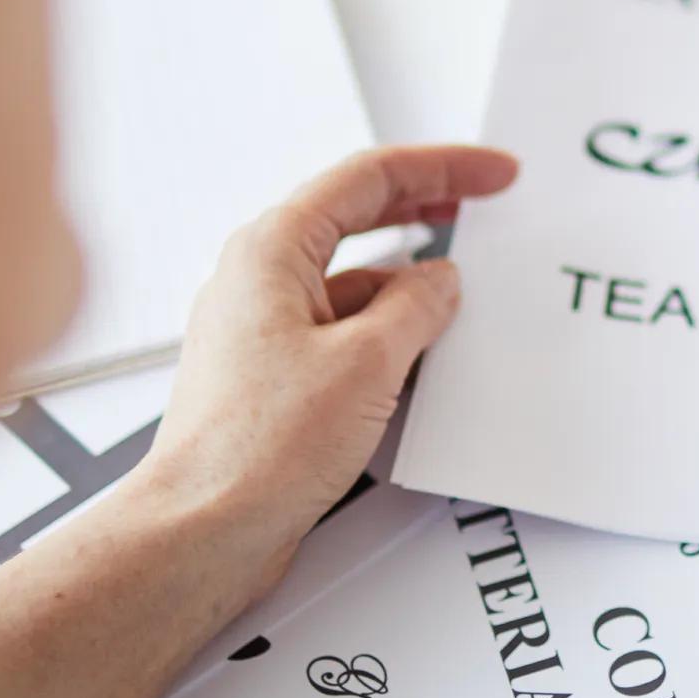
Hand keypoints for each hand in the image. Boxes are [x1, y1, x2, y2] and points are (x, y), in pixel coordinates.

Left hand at [137, 144, 517, 594]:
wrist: (202, 530)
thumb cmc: (256, 448)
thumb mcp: (367, 362)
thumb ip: (415, 308)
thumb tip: (440, 281)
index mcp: (272, 249)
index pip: (368, 179)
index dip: (442, 167)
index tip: (496, 173)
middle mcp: (259, 281)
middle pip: (356, 221)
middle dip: (425, 210)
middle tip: (484, 205)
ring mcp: (264, 332)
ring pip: (352, 287)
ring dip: (408, 288)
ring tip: (465, 298)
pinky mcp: (274, 380)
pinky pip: (342, 338)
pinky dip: (388, 339)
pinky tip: (425, 362)